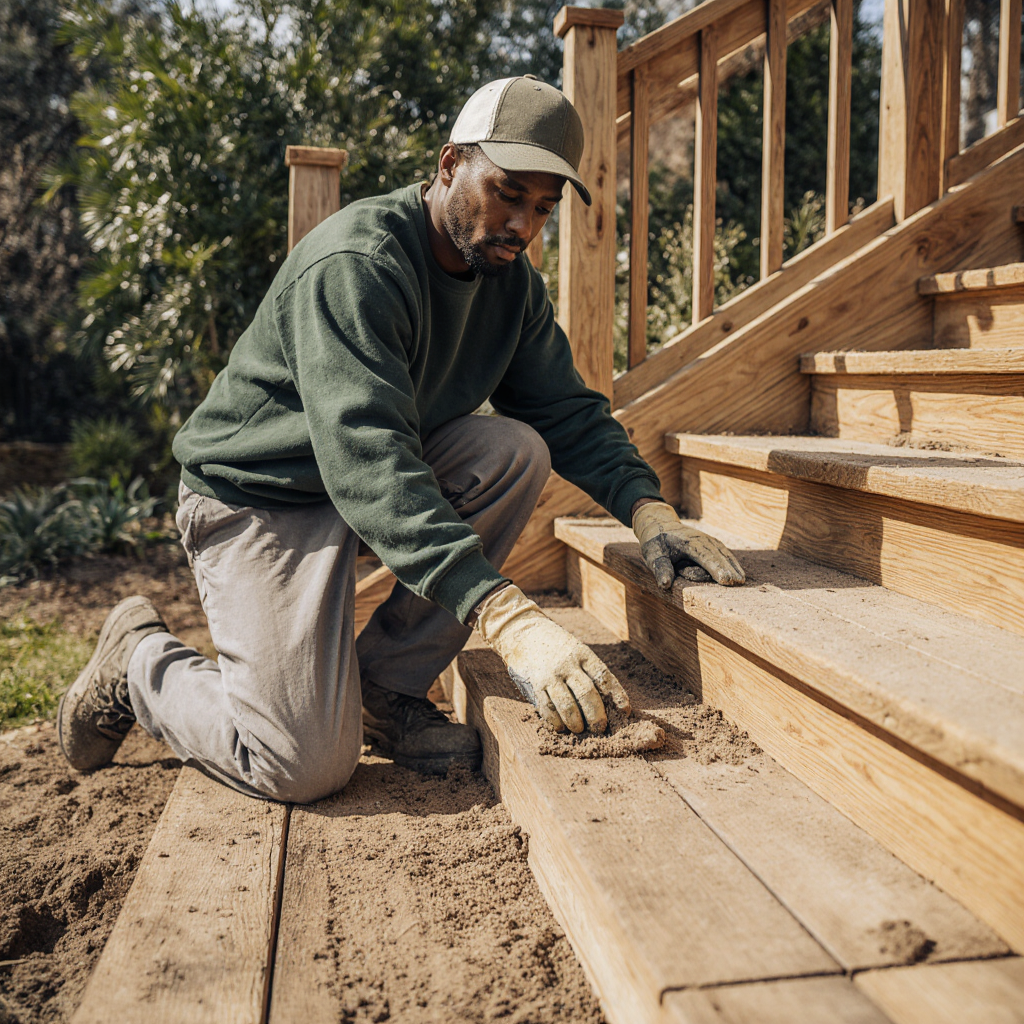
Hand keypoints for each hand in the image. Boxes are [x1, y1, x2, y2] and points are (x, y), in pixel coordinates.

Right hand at [474, 584, 630, 732]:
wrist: (522, 631)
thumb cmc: (556, 646)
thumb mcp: (575, 650)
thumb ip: (587, 670)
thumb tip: (606, 702)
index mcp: (582, 653)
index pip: (604, 676)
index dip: (616, 695)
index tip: (624, 711)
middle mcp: (567, 663)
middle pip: (587, 693)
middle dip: (596, 715)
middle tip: (600, 728)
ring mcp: (550, 673)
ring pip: (567, 704)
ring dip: (575, 721)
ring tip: (579, 729)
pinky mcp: (534, 683)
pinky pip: (547, 707)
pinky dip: (555, 721)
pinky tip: (560, 727)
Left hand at [632, 501, 744, 588]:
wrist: (660, 524)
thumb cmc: (656, 543)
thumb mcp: (653, 555)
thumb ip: (660, 569)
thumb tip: (665, 585)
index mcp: (688, 542)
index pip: (705, 557)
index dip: (715, 568)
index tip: (725, 580)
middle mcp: (702, 539)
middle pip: (718, 556)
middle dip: (728, 569)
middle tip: (738, 583)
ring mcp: (708, 540)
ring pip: (723, 554)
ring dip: (732, 566)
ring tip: (741, 580)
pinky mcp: (711, 543)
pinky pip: (723, 553)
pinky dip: (731, 561)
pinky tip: (738, 572)